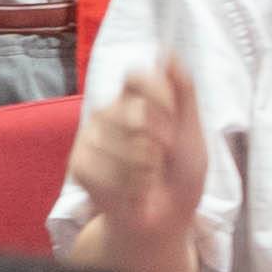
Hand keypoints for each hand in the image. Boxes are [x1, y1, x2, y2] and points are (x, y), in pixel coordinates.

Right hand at [65, 59, 206, 257]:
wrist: (164, 220)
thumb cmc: (180, 175)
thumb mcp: (192, 132)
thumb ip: (182, 91)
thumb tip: (168, 52)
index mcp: (136, 99)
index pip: (138, 76)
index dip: (161, 97)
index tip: (174, 120)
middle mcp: (109, 112)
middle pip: (138, 113)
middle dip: (162, 142)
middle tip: (162, 159)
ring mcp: (91, 138)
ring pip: (126, 146)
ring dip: (148, 170)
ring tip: (148, 178)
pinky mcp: (79, 165)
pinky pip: (105, 170)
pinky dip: (130, 186)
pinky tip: (133, 191)